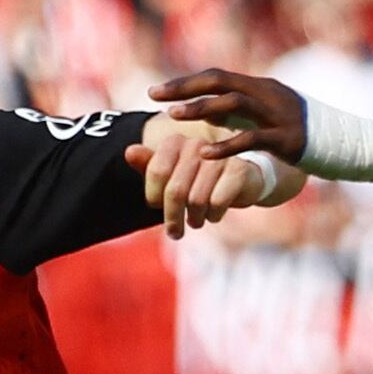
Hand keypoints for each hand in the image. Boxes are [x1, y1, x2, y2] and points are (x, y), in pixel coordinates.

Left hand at [125, 120, 284, 235]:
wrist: (242, 179)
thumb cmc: (199, 179)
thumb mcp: (171, 174)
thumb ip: (149, 165)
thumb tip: (129, 151)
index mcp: (176, 141)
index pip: (157, 172)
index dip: (154, 197)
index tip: (157, 207)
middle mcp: (197, 144)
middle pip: (175, 191)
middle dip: (172, 218)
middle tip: (174, 232)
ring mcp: (220, 157)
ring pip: (197, 201)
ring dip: (194, 218)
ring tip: (196, 220)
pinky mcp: (239, 171)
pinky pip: (217, 203)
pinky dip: (214, 215)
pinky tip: (214, 214)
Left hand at [148, 67, 307, 163]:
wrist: (348, 144)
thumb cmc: (304, 133)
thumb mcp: (270, 117)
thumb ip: (242, 113)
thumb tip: (211, 111)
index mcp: (261, 87)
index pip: (217, 77)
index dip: (186, 82)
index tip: (158, 91)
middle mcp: (267, 94)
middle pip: (220, 82)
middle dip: (185, 87)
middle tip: (154, 96)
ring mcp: (277, 114)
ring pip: (234, 104)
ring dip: (201, 109)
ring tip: (173, 117)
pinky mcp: (285, 138)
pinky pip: (251, 139)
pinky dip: (225, 146)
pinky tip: (204, 154)